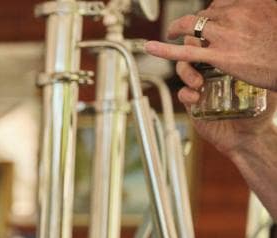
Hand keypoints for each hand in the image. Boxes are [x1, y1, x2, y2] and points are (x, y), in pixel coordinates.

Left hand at [144, 0, 276, 91]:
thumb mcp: (275, 15)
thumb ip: (261, 12)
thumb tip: (258, 16)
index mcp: (251, 3)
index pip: (222, 2)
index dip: (215, 11)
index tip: (214, 18)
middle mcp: (236, 13)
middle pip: (206, 14)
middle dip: (198, 22)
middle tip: (196, 31)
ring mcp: (226, 34)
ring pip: (193, 27)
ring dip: (180, 29)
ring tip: (172, 33)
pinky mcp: (220, 56)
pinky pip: (186, 51)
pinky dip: (165, 49)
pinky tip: (149, 46)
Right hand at [170, 36, 276, 155]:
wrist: (248, 136)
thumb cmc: (259, 111)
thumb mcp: (264, 85)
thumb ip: (262, 70)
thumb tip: (268, 55)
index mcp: (227, 61)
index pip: (214, 42)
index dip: (209, 37)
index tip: (211, 41)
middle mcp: (212, 70)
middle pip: (193, 49)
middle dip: (191, 49)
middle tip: (198, 58)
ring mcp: (200, 86)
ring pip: (183, 67)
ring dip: (186, 72)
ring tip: (198, 83)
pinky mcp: (192, 103)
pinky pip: (182, 93)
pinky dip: (185, 93)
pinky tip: (196, 97)